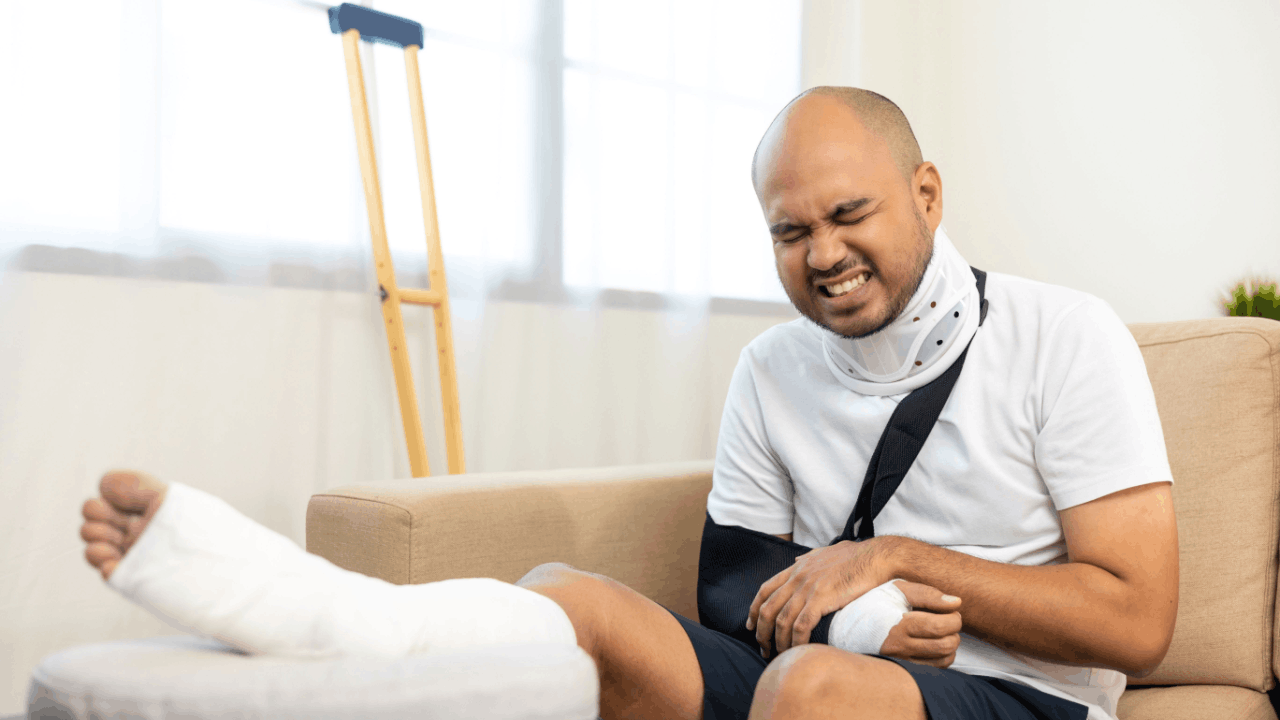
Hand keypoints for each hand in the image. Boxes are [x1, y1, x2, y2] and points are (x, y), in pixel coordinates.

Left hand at [746, 537, 893, 657]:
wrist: (875, 556)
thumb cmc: (855, 556)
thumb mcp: (824, 552)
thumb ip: (807, 559)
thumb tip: (796, 561)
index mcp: (796, 568)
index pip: (765, 590)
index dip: (754, 610)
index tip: (751, 626)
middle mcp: (797, 578)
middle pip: (767, 608)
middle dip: (761, 632)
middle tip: (763, 648)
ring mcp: (808, 588)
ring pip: (782, 620)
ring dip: (778, 641)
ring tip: (779, 655)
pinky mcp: (821, 598)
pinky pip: (801, 625)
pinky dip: (796, 641)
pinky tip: (797, 651)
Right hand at [878, 580, 962, 667]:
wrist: (846, 624)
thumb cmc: (873, 602)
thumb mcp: (897, 589)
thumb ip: (928, 594)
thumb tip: (956, 602)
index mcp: (899, 624)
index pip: (940, 626)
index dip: (953, 617)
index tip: (948, 609)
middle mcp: (901, 647)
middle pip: (946, 645)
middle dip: (954, 630)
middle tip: (946, 619)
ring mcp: (902, 660)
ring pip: (944, 659)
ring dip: (950, 643)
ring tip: (940, 630)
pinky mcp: (904, 668)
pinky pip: (935, 668)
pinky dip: (943, 655)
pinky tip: (934, 641)